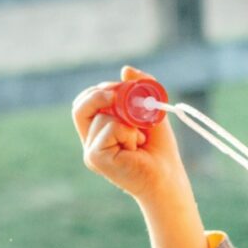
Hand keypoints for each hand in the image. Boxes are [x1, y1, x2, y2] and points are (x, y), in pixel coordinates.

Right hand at [72, 66, 189, 201]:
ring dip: (128, 122)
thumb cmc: (159, 150)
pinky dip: (128, 132)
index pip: (85, 103)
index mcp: (98, 132)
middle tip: (126, 99)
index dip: (100, 90)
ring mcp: (91, 151)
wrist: (167, 178)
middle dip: (103, 94)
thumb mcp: (150, 111)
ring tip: (140, 140)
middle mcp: (91, 142)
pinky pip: (109, 128)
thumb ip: (140, 89)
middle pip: (80, 106)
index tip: (122, 88)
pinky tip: (136, 148)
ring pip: (102, 116)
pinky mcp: (95, 158)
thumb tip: (125, 69)